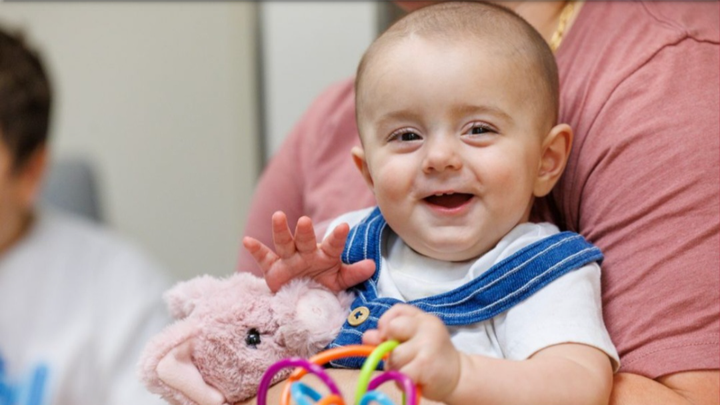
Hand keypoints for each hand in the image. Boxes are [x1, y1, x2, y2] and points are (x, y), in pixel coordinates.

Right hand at [243, 211, 374, 292]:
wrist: (303, 297)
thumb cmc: (323, 283)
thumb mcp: (340, 280)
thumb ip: (354, 273)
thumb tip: (372, 266)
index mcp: (325, 255)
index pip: (333, 245)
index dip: (337, 238)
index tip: (343, 227)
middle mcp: (306, 253)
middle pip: (305, 240)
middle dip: (304, 231)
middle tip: (305, 221)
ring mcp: (289, 259)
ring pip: (284, 243)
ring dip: (280, 230)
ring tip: (278, 216)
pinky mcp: (273, 268)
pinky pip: (264, 258)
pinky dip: (255, 249)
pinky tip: (247, 240)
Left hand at [362, 304, 462, 401]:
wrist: (459, 376)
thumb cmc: (431, 356)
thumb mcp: (413, 340)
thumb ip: (390, 335)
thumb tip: (366, 336)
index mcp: (423, 318)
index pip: (396, 310)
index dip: (385, 324)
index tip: (388, 338)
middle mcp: (427, 326)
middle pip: (391, 329)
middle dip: (389, 346)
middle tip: (400, 356)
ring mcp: (427, 345)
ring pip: (394, 355)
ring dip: (395, 367)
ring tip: (409, 369)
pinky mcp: (425, 365)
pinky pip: (400, 372)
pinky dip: (401, 380)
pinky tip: (413, 379)